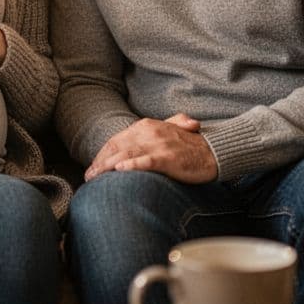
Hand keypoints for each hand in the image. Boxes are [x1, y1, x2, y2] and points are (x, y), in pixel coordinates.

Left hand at [84, 113, 216, 184]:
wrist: (214, 152)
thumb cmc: (189, 147)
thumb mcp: (164, 135)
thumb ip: (148, 136)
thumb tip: (127, 151)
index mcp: (146, 126)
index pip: (117, 140)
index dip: (102, 154)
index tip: (93, 168)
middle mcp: (150, 132)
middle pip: (117, 146)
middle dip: (100, 162)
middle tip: (89, 177)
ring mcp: (159, 144)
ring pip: (127, 153)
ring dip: (108, 166)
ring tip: (96, 177)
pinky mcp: (168, 157)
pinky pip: (146, 160)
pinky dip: (132, 164)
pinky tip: (120, 170)